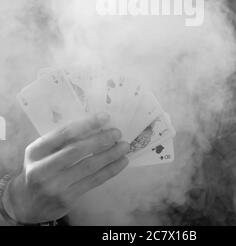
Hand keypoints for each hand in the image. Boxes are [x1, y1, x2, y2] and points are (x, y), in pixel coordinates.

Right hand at [4, 114, 129, 223]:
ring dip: (110, 155)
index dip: (87, 124)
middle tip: (117, 132)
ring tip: (124, 146)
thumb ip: (60, 140)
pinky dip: (110, 170)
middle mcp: (43, 169)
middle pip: (77, 150)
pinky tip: (121, 162)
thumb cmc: (38, 168)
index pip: (64, 134)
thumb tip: (94, 125)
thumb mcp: (40, 151)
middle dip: (100, 139)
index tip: (105, 117)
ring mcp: (55, 186)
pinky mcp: (68, 199)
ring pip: (89, 167)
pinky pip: (94, 181)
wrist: (26, 203)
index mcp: (36, 151)